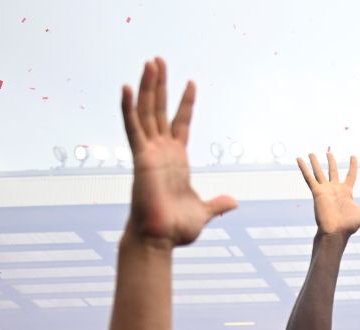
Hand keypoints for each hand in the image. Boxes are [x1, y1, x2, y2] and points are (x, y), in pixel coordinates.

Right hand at [120, 58, 235, 246]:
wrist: (161, 239)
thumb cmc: (177, 228)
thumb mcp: (205, 212)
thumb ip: (217, 204)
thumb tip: (233, 202)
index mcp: (176, 159)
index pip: (181, 123)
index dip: (186, 103)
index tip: (191, 82)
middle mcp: (161, 151)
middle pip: (159, 109)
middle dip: (160, 84)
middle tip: (158, 59)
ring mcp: (149, 152)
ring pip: (146, 112)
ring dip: (147, 87)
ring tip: (150, 62)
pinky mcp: (140, 158)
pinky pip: (133, 128)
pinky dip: (128, 108)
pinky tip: (126, 87)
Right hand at [296, 151, 359, 238]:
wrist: (336, 232)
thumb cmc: (349, 225)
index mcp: (346, 192)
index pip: (351, 175)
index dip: (353, 166)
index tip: (353, 156)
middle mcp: (335, 189)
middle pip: (333, 171)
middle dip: (331, 162)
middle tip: (329, 153)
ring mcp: (325, 190)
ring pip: (319, 172)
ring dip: (315, 163)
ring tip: (311, 153)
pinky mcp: (316, 192)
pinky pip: (309, 178)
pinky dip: (303, 168)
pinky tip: (299, 159)